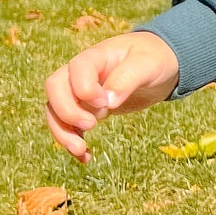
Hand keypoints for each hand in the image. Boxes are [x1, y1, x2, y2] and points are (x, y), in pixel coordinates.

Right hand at [44, 31, 181, 162]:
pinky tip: (86, 158)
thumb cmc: (154, 58)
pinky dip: (73, 142)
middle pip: (55, 88)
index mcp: (96, 57)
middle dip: (66, 111)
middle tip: (91, 126)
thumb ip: (127, 79)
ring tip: (81, 150)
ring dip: (62, 132)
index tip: (105, 103)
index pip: (76, 68)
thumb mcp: (147, 64)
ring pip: (56, 110)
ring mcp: (81, 92)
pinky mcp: (87, 110)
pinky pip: (69, 126)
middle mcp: (82, 73)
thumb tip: (108, 102)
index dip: (84, 88)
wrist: (160, 64)